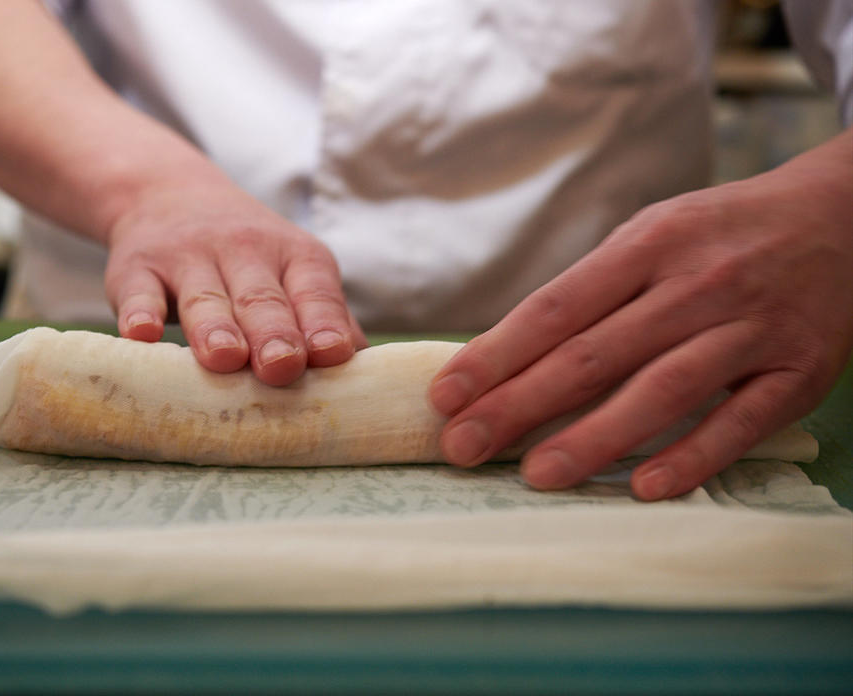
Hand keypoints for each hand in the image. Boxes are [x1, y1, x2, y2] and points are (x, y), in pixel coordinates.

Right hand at [105, 177, 366, 385]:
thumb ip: (327, 319)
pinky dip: (138, 313)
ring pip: (206, 298)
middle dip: (274, 334)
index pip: (315, 291)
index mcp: (295, 257)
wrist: (167, 194)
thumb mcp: (293, 274)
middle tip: (282, 367)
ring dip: (216, 329)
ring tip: (225, 358)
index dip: (323, 323)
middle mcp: (244, 251)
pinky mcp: (136, 268)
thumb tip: (373, 372)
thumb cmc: (248, 259)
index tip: (331, 355)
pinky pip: (138, 293)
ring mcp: (188, 258)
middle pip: (261, 299)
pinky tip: (142, 334)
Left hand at [429, 129, 852, 499]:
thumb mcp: (651, 237)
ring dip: (595, 437)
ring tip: (537, 474)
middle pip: (594, 354)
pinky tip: (646, 487)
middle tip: (463, 448)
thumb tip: (507, 355)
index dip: (496, 355)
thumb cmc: (720, 236)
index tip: (446, 395)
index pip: (556, 308)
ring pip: (662, 389)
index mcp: (648, 244)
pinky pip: (742, 420)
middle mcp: (696, 284)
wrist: (843, 214)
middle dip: (519, 404)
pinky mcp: (798, 370)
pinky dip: (695, 456)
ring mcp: (750, 327)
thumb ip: (590, 291)